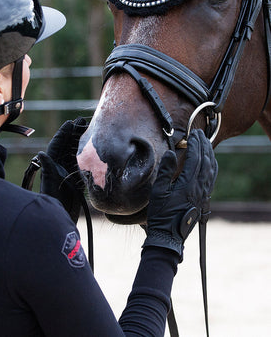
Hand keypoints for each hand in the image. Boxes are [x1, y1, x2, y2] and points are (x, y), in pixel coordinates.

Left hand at [39, 118, 86, 222]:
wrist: (62, 220)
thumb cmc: (54, 204)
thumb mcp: (50, 186)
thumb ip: (48, 170)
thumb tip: (41, 153)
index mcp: (52, 166)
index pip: (57, 145)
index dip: (64, 133)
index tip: (71, 121)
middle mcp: (59, 167)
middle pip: (66, 146)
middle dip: (73, 133)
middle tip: (83, 121)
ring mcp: (67, 173)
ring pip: (74, 152)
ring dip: (80, 141)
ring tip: (89, 130)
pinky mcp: (75, 179)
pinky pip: (80, 163)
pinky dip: (86, 154)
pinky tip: (93, 148)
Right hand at [143, 129, 217, 258]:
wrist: (169, 237)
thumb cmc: (161, 215)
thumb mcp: (158, 191)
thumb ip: (166, 170)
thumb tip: (172, 153)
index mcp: (188, 184)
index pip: (196, 158)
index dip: (196, 144)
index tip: (193, 133)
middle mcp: (199, 188)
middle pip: (206, 161)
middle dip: (204, 145)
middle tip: (200, 133)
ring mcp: (203, 194)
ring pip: (212, 169)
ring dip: (210, 154)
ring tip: (205, 143)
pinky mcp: (203, 199)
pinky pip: (212, 178)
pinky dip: (213, 166)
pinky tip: (210, 162)